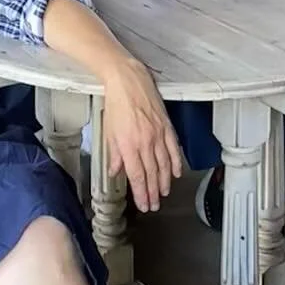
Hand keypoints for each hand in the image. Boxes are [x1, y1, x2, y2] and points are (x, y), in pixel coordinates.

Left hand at [101, 57, 180, 212]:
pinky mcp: (166, 126)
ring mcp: (158, 134)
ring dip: (164, 182)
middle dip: (153, 192)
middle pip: (151, 174)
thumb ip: (114, 153)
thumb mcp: (108, 131)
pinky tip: (175, 173)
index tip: (144, 204)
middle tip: (154, 205)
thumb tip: (116, 170)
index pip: (137, 176)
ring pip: (164, 165)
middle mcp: (145, 142)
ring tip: (164, 193)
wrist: (127, 80)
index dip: (141, 193)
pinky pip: (173, 149)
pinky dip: (175, 162)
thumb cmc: (116, 103)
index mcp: (128, 145)